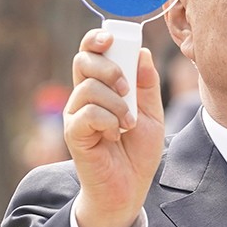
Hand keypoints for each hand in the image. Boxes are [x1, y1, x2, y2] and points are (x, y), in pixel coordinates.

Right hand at [65, 28, 164, 226]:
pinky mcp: (74, 134)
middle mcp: (83, 97)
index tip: (111, 38)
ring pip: (88, 88)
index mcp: (101, 87)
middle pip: (82, 61)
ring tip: (127, 124)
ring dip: (116, 103)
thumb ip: (147, 85)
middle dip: (109, 68)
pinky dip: (108, 120)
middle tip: (127, 89)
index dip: (96, 39)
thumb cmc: (137, 152)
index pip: (90, 53)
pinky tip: (115, 135)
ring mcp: (76, 114)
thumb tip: (142, 52)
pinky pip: (88, 113)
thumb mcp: (152, 114)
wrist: (129, 188)